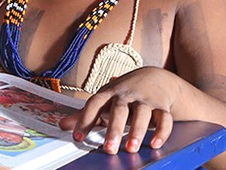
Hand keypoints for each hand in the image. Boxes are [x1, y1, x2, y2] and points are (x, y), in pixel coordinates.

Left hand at [59, 68, 176, 153]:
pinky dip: (161, 132)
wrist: (155, 77)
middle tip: (108, 149)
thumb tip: (62, 125)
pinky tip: (155, 144)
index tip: (78, 137)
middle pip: (120, 110)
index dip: (85, 119)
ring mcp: (145, 100)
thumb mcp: (105, 99)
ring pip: (142, 114)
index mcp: (109, 93)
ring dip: (137, 131)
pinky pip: (164, 119)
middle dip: (114, 129)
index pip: (95, 104)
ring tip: (131, 148)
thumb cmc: (125, 92)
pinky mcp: (162, 106)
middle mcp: (127, 95)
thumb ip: (86, 114)